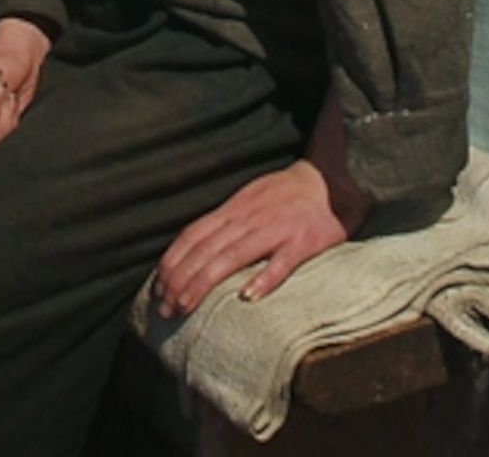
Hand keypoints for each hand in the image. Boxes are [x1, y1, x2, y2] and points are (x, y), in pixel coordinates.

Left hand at [151, 154, 368, 319]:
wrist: (332, 179)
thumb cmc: (286, 196)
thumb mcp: (248, 201)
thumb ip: (225, 224)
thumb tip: (193, 251)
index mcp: (235, 210)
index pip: (193, 235)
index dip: (172, 262)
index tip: (157, 288)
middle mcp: (249, 218)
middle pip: (206, 249)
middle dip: (180, 280)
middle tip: (164, 308)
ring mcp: (277, 229)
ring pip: (233, 256)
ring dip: (205, 282)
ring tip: (187, 305)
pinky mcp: (304, 241)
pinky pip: (282, 261)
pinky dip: (264, 279)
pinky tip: (248, 298)